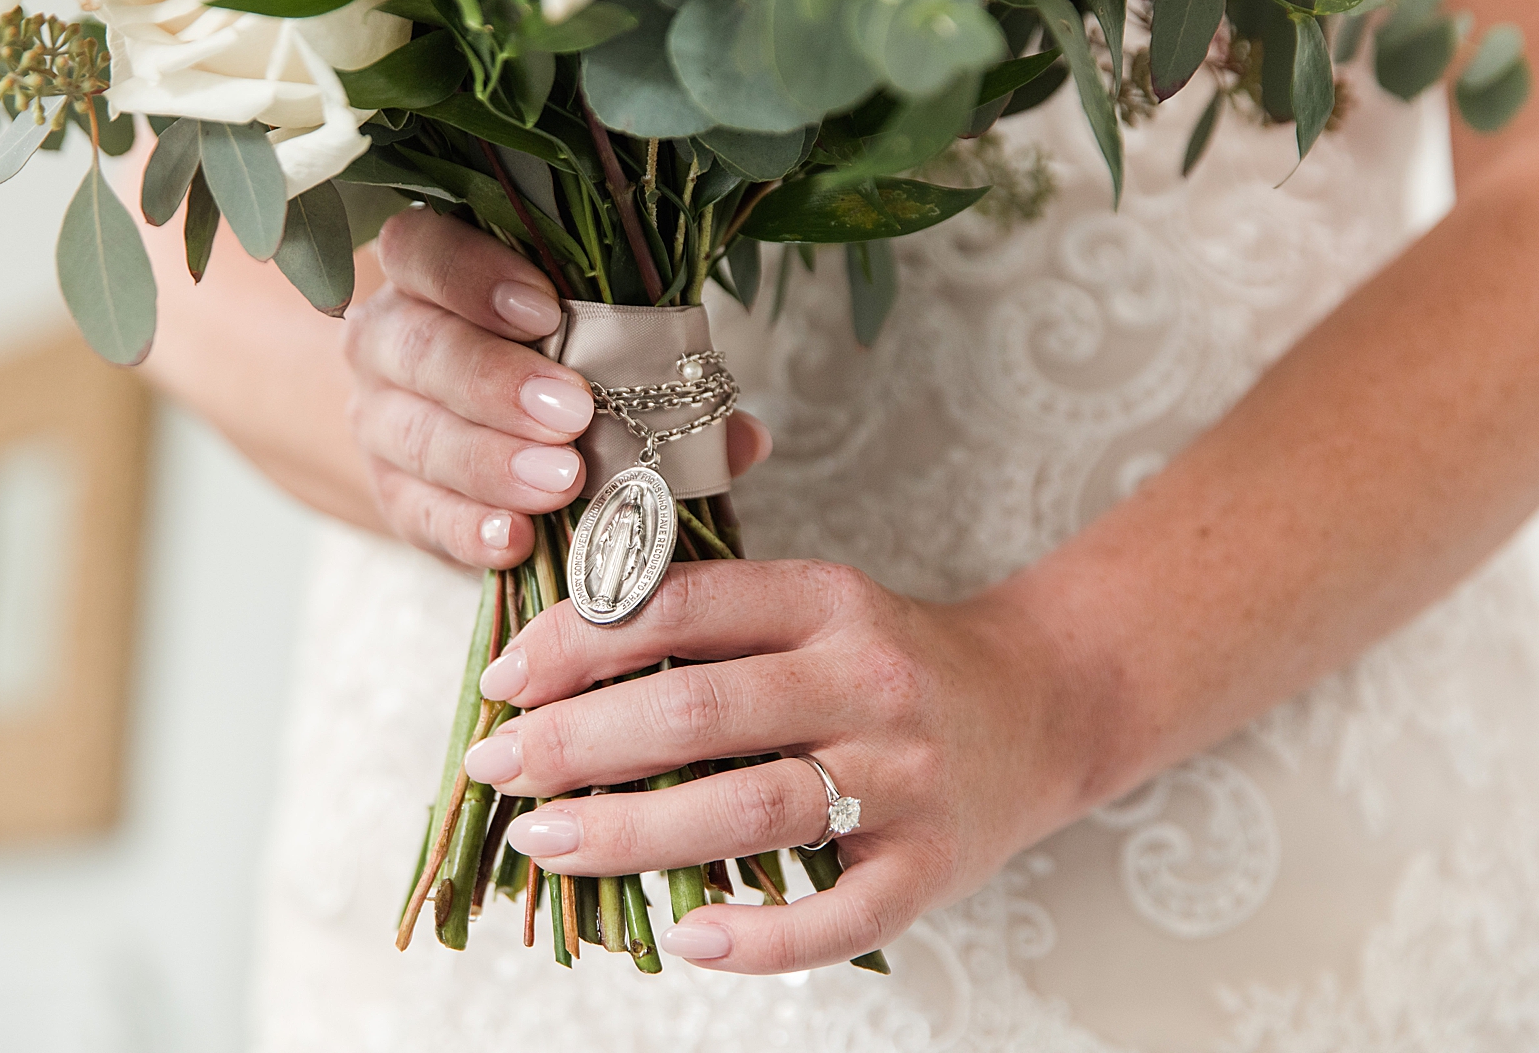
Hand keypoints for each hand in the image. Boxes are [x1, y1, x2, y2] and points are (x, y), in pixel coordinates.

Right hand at [344, 207, 770, 567]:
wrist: (459, 433)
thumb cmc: (544, 366)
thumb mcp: (594, 347)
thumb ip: (658, 373)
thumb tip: (743, 437)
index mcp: (428, 274)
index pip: (424, 250)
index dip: (474, 276)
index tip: (548, 312)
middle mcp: (388, 340)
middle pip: (419, 349)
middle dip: (497, 380)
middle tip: (571, 413)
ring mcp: (378, 421)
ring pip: (416, 435)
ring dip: (491, 461)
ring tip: (562, 483)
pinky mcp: (391, 496)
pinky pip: (418, 514)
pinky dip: (467, 529)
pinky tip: (514, 541)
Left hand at [460, 558, 1103, 973]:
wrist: (1039, 709)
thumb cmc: (890, 662)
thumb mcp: (814, 607)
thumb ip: (710, 621)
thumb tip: (555, 664)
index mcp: (828, 600)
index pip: (680, 604)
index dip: (576, 639)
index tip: (505, 679)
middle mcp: (868, 682)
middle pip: (699, 710)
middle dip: (577, 741)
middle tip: (498, 764)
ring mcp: (905, 778)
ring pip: (749, 810)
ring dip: (631, 834)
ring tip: (545, 842)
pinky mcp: (929, 867)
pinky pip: (837, 917)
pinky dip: (759, 938)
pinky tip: (686, 937)